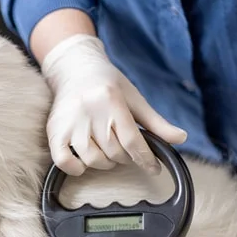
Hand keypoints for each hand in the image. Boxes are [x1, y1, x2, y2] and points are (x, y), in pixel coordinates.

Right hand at [40, 34, 187, 175]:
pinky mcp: (55, 131)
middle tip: (127, 151)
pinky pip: (64, 161)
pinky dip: (76, 168)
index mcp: (111, 100)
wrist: (75, 69)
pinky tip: (85, 163)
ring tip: (109, 152)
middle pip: (114, 152)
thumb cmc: (109, 85)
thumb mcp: (135, 99)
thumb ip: (157, 123)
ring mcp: (70, 122)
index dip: (145, 158)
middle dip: (126, 158)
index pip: (132, 140)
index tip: (154, 168)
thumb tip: (181, 139)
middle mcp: (89, 111)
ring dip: (105, 163)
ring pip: (93, 159)